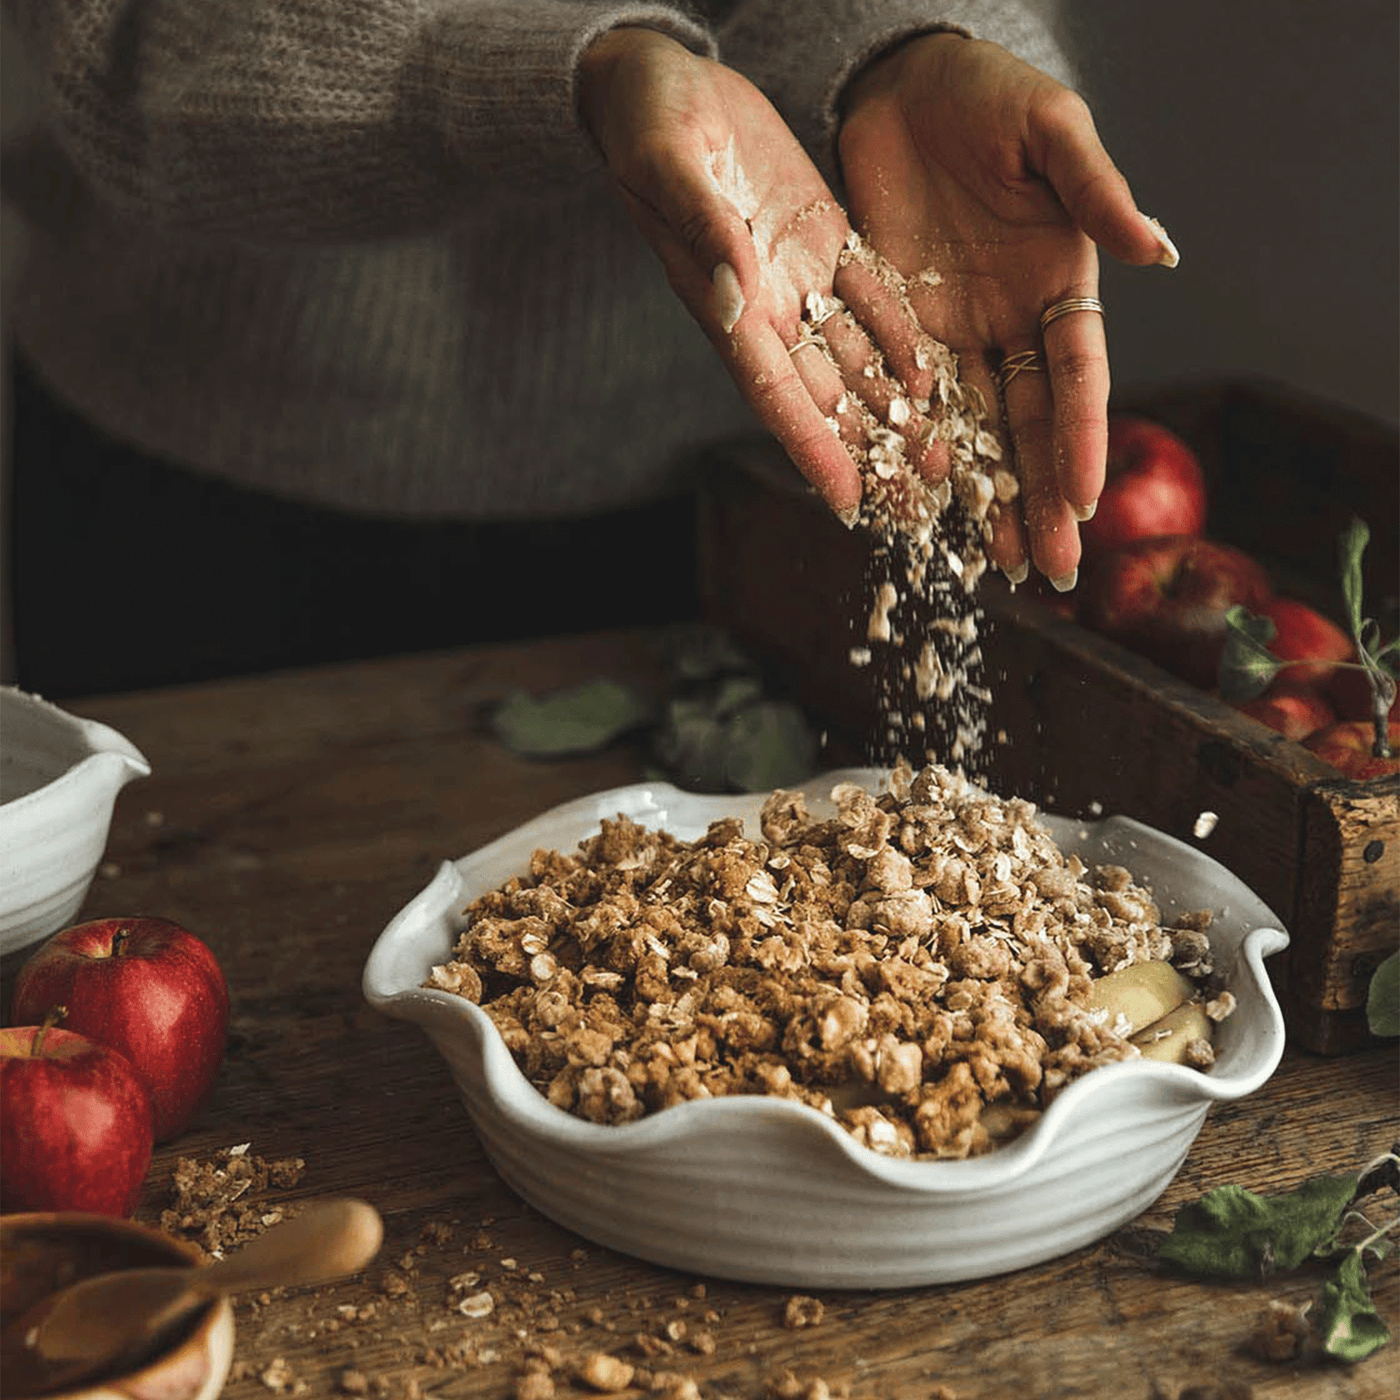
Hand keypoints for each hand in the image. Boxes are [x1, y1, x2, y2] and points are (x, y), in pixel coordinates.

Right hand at [578, 27, 940, 517]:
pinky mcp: (823, 240)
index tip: (847, 501)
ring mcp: (797, 277)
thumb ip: (704, 228)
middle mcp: (764, 306)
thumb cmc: (646, 120)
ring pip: (855, 358)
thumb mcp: (668, 163)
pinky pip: (870, 297)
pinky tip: (935, 373)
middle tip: (919, 502)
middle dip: (870, 449)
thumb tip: (738, 293)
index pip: (774, 392)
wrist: (659, 82)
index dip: (810, 449)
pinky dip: (900, 336)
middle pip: (825, 395)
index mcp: (723, 304)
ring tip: (943, 455)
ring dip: (896, 409)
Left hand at [837, 33, 1177, 583]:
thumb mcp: (1050, 132)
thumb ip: (1095, 190)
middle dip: (1041, 498)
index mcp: (1061, 284)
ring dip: (982, 498)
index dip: (1083, 437)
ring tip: (988, 565)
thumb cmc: (990, 98)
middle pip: (1030, 423)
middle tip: (1051, 572)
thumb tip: (1161, 252)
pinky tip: (916, 506)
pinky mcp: (896, 332)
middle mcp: (1011, 323)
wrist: (903, 89)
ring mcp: (953, 335)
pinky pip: (904, 405)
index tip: (1087, 500)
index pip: (1077, 374)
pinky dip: (912, 455)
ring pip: (971, 431)